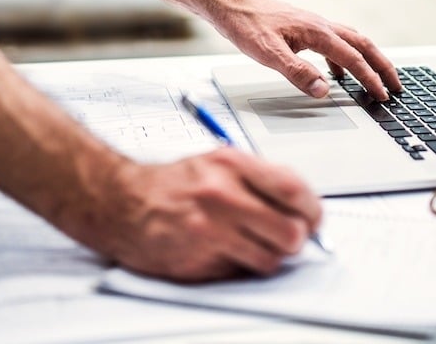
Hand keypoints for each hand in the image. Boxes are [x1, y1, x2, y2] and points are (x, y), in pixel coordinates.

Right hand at [97, 148, 321, 281]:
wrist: (121, 203)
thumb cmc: (172, 184)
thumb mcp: (217, 162)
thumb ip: (259, 179)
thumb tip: (301, 205)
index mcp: (231, 165)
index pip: (293, 190)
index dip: (313, 210)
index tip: (313, 218)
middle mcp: (222, 196)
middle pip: (290, 232)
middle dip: (296, 240)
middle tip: (289, 238)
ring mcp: (210, 231)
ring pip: (270, 260)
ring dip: (269, 257)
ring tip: (253, 245)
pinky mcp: (198, 260)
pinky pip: (240, 272)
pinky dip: (240, 267)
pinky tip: (226, 251)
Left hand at [212, 0, 401, 100]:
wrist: (228, 1)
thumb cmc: (245, 24)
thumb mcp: (269, 54)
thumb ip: (298, 73)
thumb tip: (324, 91)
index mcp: (317, 32)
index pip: (353, 58)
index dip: (370, 78)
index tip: (383, 95)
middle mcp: (320, 25)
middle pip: (363, 45)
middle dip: (382, 66)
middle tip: (396, 86)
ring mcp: (313, 25)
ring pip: (351, 41)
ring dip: (366, 60)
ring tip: (375, 79)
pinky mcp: (303, 27)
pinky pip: (333, 43)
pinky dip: (344, 58)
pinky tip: (336, 73)